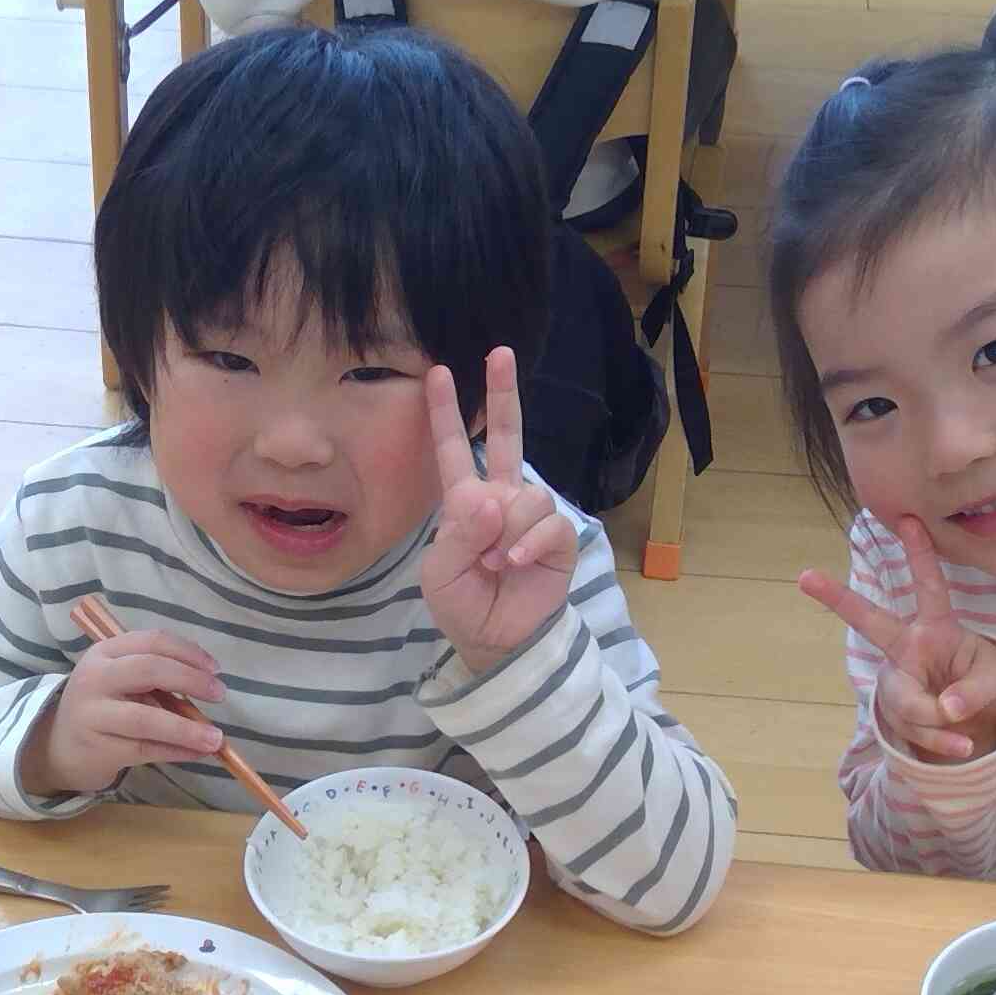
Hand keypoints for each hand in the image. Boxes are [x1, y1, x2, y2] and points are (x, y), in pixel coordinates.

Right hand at [15, 626, 226, 796]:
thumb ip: (154, 677)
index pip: (151, 641)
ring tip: (216, 738)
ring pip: (146, 719)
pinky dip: (175, 751)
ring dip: (187, 729)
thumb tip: (207, 686)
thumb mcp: (120, 680)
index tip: (215, 668)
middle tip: (219, 694)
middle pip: (149, 670)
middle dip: (190, 680)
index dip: (187, 652)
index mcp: (104, 653)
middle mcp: (95, 679)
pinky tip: (196, 752)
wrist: (58, 745)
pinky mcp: (98, 749)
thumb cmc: (102, 707)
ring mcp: (93, 715)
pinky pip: (145, 750)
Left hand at [419, 347, 577, 676]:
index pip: (454, 450)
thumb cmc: (463, 604)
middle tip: (500, 354)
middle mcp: (501, 499)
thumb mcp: (440, 572)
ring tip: (494, 565)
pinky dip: (526, 546)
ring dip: (506, 533)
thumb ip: (458, 534)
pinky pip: (547, 525)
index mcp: (464, 502)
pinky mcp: (557, 539)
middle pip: (507, 437)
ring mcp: (531, 517)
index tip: (437, 373)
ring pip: (527, 496)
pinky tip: (513, 567)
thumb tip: (491, 498)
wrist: (497, 640)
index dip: (445, 414)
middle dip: (503, 395)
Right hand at [796, 517, 995, 760]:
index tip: (908, 520)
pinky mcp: (893, 711)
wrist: (970, 721)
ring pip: (909, 703)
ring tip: (967, 739)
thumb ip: (977, 690)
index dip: (920, 555)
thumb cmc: (981, 682)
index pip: (930, 589)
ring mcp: (895, 680)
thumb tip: (946, 708)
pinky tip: (961, 748)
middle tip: (805, 576)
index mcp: (936, 629)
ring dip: (942, 725)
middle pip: (870, 621)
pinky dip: (942, 743)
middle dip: (838, 599)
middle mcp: (907, 648)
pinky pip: (915, 731)